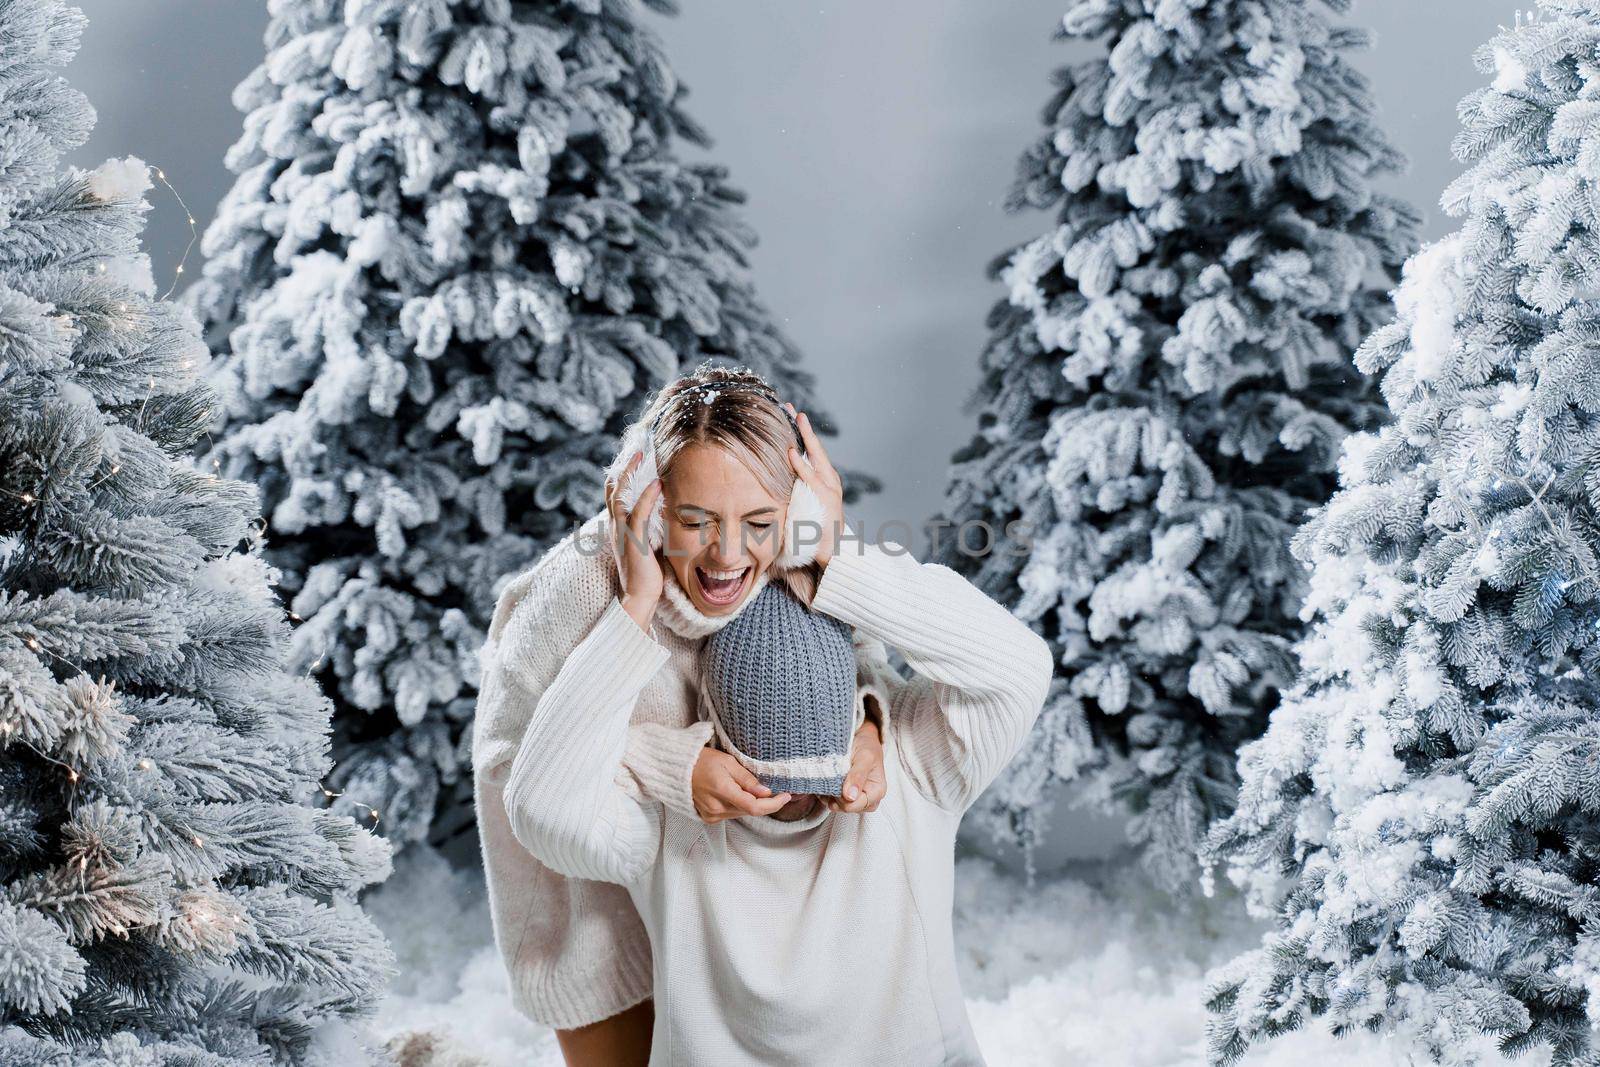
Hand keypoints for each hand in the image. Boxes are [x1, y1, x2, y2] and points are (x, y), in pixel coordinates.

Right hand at [605, 450, 663, 629]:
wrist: (639, 597)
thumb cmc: (647, 574)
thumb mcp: (648, 544)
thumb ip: (650, 528)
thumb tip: (665, 512)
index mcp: (617, 527)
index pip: (614, 494)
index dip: (621, 475)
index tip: (634, 458)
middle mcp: (615, 526)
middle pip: (612, 488)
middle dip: (622, 466)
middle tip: (636, 448)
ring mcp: (621, 532)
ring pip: (619, 494)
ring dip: (630, 472)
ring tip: (641, 455)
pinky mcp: (634, 539)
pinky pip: (639, 511)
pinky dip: (647, 495)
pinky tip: (657, 482)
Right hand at [691, 747, 792, 822]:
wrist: (676, 768)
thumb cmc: (701, 759)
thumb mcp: (728, 762)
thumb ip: (747, 779)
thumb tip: (766, 792)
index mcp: (722, 791)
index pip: (755, 807)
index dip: (774, 804)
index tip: (786, 795)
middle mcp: (716, 808)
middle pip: (750, 811)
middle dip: (764, 802)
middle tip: (772, 788)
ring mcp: (711, 815)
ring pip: (741, 813)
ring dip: (750, 803)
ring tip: (749, 787)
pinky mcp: (708, 817)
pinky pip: (730, 814)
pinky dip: (738, 806)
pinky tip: (734, 793)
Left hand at [784, 402, 845, 568]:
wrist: (833, 553)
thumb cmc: (815, 530)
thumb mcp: (805, 505)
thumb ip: (797, 490)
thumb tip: (776, 480)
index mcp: (824, 479)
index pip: (811, 451)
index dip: (802, 432)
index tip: (791, 415)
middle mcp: (829, 480)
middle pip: (815, 448)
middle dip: (804, 428)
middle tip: (792, 409)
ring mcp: (829, 488)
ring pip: (815, 458)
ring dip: (804, 439)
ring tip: (795, 421)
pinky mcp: (826, 498)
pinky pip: (810, 478)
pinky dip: (801, 465)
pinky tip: (791, 453)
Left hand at [820, 713, 886, 813]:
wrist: (860, 738)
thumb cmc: (866, 746)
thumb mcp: (864, 756)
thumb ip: (858, 776)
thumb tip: (850, 797)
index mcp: (877, 791)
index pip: (854, 805)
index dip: (841, 796)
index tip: (835, 780)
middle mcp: (868, 799)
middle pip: (845, 808)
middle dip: (835, 794)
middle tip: (831, 775)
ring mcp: (857, 799)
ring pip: (837, 806)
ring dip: (829, 793)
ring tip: (829, 775)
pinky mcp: (846, 796)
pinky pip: (831, 802)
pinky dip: (825, 792)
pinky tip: (826, 779)